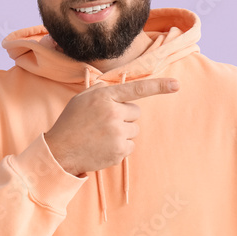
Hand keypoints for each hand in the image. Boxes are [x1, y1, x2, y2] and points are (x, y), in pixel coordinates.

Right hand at [45, 78, 179, 176]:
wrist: (59, 151)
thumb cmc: (71, 122)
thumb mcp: (82, 99)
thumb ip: (102, 90)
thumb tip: (118, 85)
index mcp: (104, 96)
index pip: (137, 89)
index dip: (159, 86)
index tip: (177, 85)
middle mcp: (113, 112)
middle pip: (136, 113)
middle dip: (125, 117)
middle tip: (104, 123)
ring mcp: (117, 132)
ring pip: (134, 130)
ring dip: (122, 133)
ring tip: (101, 136)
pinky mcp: (119, 150)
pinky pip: (131, 146)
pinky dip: (120, 147)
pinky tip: (103, 147)